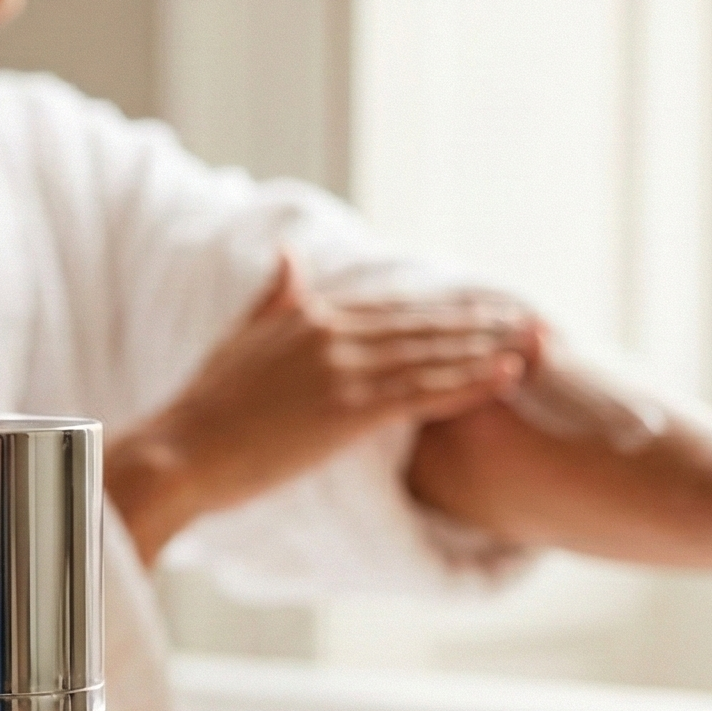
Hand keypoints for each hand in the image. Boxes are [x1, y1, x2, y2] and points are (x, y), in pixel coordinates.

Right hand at [107, 256, 531, 563]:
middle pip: (420, 324)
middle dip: (476, 319)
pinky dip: (469, 381)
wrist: (179, 453)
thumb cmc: (202, 411)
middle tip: (524, 313)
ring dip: (486, 346)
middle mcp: (330, 333)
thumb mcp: (238, 341)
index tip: (479, 303)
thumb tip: (290, 257)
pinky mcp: (347, 410)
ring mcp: (342, 370)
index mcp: (307, 317)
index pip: (389, 308)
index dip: (440, 306)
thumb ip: (272, 299)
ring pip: (430, 353)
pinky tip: (505, 375)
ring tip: (531, 340)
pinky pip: (423, 392)